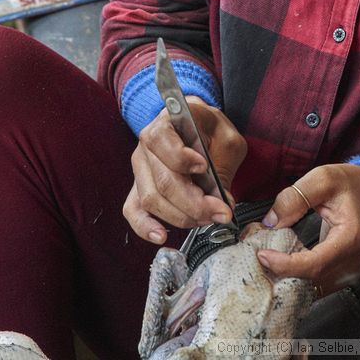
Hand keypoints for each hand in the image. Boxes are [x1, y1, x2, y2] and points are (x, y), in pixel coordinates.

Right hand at [123, 96, 246, 243]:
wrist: (201, 129)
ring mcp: (141, 168)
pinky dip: (145, 226)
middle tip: (220, 211)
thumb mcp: (226, 138)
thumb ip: (223, 166)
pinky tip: (161, 236)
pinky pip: (133, 210)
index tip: (204, 168)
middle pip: (162, 181)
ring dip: (181, 215)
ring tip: (207, 219)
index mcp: (166, 123)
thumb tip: (221, 201)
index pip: (160, 141)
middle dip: (193, 202)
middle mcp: (147, 146)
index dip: (181, 159)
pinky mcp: (139, 188)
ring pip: (151, 199)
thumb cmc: (212, 131)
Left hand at [255, 163, 359, 295]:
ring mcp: (348, 270)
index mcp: (350, 239)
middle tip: (257, 256)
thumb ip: (295, 197)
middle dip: (280, 273)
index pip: (314, 264)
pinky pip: (317, 284)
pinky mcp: (342, 272)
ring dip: (288, 278)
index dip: (285, 264)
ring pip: (313, 288)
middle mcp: (352, 261)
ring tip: (268, 259)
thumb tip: (271, 221)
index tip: (264, 255)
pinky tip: (282, 264)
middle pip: (311, 281)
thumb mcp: (323, 179)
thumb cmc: (354, 185)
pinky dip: (297, 278)